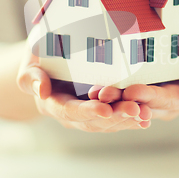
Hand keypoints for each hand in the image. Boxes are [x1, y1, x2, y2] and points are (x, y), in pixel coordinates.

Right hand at [16, 43, 151, 131]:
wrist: (50, 56)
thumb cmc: (40, 54)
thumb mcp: (30, 60)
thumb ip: (31, 76)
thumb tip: (41, 91)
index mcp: (51, 103)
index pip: (69, 110)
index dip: (87, 111)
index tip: (104, 109)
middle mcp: (70, 113)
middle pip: (93, 121)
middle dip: (115, 116)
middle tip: (134, 109)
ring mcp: (87, 114)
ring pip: (108, 123)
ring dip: (127, 119)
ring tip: (145, 113)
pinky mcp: (102, 109)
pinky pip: (117, 118)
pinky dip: (132, 119)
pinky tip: (147, 117)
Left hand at [89, 25, 178, 120]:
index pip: (166, 99)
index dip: (150, 96)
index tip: (133, 90)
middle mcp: (164, 104)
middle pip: (143, 104)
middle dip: (122, 101)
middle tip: (104, 94)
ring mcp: (149, 99)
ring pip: (129, 102)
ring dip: (111, 98)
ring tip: (94, 92)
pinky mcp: (138, 91)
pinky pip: (122, 94)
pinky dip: (109, 91)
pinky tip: (92, 86)